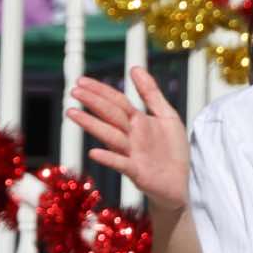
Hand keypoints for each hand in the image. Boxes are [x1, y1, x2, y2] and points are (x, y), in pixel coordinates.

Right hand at [68, 69, 187, 210]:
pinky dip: (108, 158)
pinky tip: (94, 152)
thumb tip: (135, 68)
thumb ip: (151, 93)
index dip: (100, 90)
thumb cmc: (172, 151)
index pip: (116, 101)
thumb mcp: (167, 116)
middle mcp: (131, 135)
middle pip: (110, 115)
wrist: (180, 183)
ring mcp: (132, 153)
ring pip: (110, 135)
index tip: (81, 81)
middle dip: (93, 102)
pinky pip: (121, 164)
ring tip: (72, 113)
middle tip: (73, 91)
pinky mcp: (137, 172)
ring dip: (91, 124)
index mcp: (138, 121)